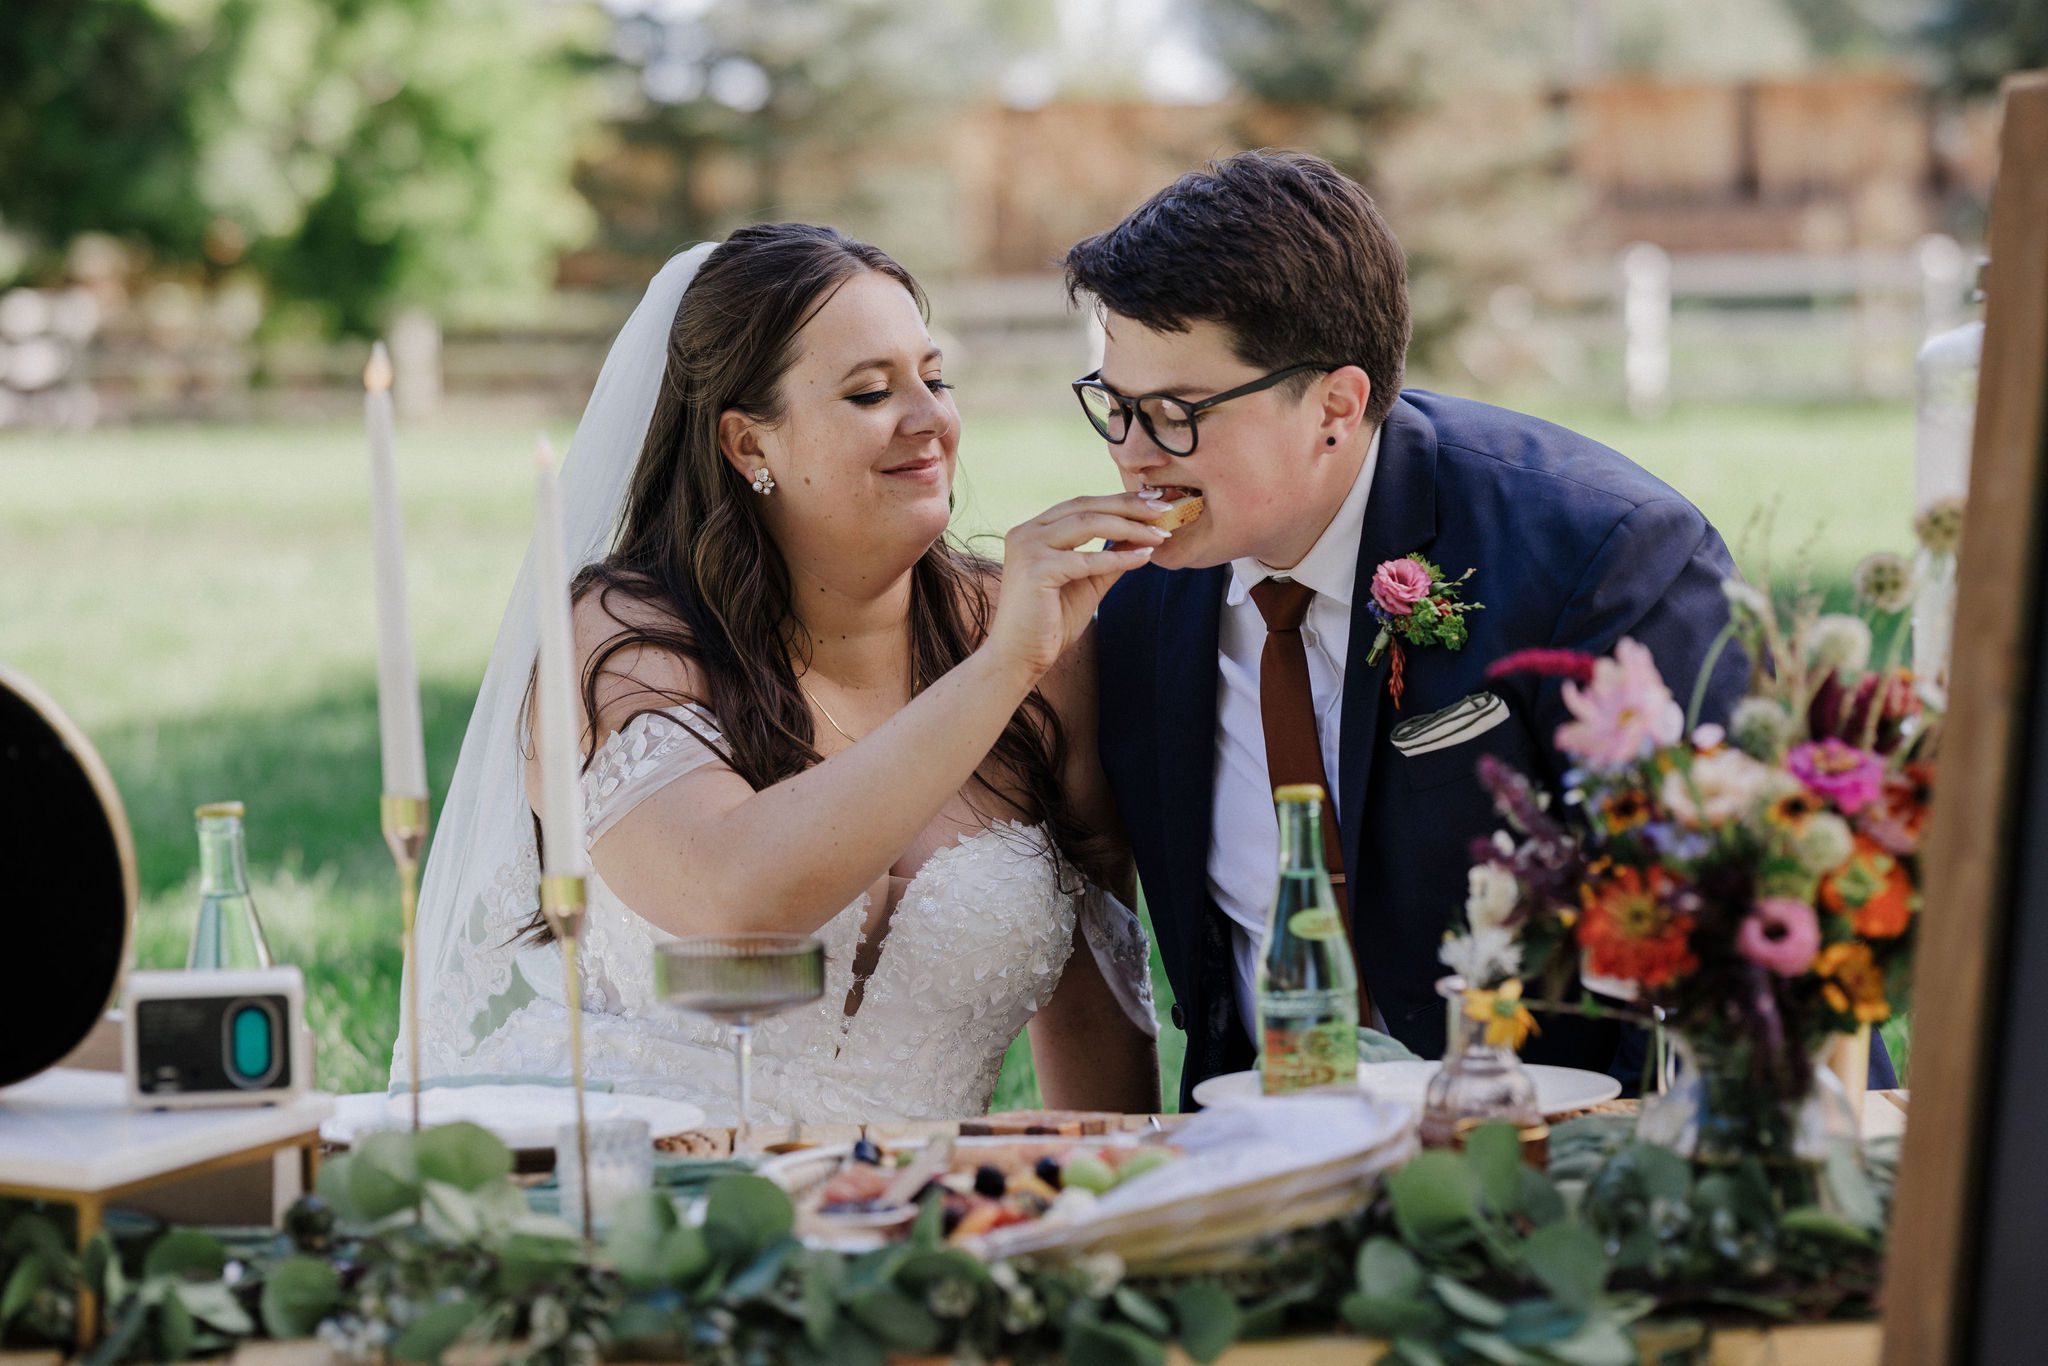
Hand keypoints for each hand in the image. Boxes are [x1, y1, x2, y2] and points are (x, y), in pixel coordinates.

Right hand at [986, 493, 1169, 680]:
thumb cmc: (1051, 622)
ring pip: (1088, 524)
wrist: (1020, 656)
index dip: (1120, 500)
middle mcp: (1026, 532)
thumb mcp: (1088, 580)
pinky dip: (1118, 558)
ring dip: (1129, 527)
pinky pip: (1087, 559)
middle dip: (1130, 506)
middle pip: (1086, 506)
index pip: (1083, 504)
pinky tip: (1143, 558)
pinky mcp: (1036, 569)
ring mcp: (1028, 548)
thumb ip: (1110, 555)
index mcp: (1034, 530)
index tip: (1155, 502)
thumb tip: (1142, 533)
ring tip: (1159, 534)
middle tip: (1165, 510)